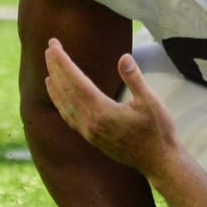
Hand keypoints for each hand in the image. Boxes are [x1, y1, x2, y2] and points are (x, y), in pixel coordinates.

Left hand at [44, 38, 175, 176]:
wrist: (158, 161)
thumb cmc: (158, 131)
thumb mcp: (150, 101)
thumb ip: (134, 79)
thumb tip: (123, 57)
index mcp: (102, 112)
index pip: (76, 81)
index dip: (63, 62)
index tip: (54, 45)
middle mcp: (89, 122)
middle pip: (66, 90)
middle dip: (56, 67)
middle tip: (48, 47)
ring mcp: (88, 131)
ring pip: (64, 104)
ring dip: (55, 84)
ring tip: (49, 68)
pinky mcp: (90, 137)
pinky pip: (69, 116)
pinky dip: (60, 102)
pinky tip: (58, 95)